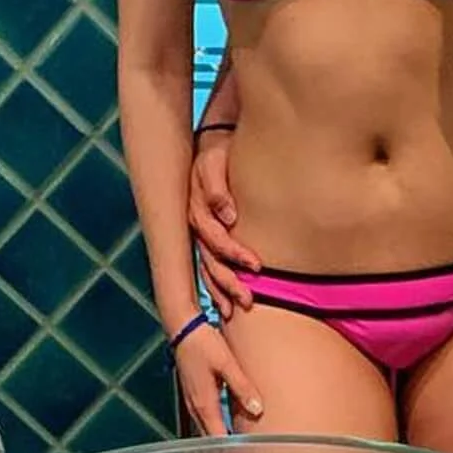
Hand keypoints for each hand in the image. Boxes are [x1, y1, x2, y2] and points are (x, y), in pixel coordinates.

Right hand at [173, 318, 261, 437]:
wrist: (183, 329)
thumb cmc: (204, 345)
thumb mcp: (227, 364)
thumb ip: (242, 388)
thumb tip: (258, 410)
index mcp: (205, 404)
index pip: (218, 438)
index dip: (231, 451)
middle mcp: (196, 407)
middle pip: (211, 437)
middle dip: (226, 449)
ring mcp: (192, 401)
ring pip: (206, 429)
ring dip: (219, 438)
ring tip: (237, 446)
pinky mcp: (193, 394)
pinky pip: (204, 418)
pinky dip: (214, 426)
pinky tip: (224, 425)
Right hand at [187, 125, 259, 310]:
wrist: (213, 143)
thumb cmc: (218, 151)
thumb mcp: (215, 161)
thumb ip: (218, 187)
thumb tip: (228, 215)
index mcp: (197, 209)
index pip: (215, 238)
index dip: (234, 253)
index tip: (257, 265)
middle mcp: (196, 226)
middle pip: (210, 261)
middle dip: (228, 282)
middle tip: (249, 300)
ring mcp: (198, 233)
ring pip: (207, 268)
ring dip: (221, 290)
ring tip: (240, 309)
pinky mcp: (205, 235)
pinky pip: (209, 265)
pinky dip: (216, 284)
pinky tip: (226, 303)